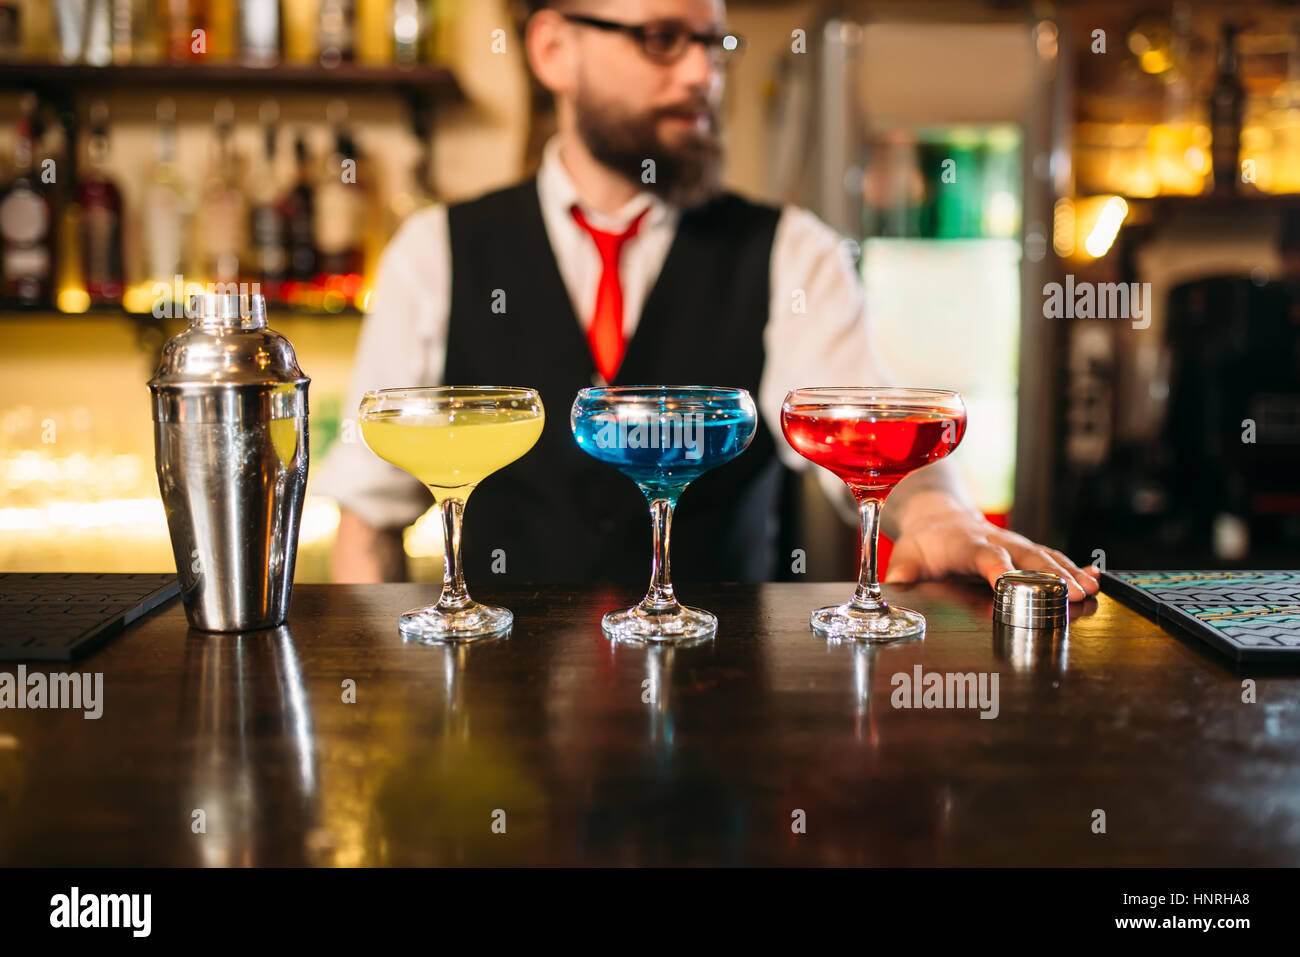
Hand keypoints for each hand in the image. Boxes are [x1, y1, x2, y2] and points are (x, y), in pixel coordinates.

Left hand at [883, 493, 1100, 600]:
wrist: (938, 517)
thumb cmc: (923, 544)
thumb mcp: (906, 558)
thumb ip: (901, 575)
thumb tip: (893, 590)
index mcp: (965, 544)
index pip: (986, 556)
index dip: (1000, 569)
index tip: (1015, 584)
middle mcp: (996, 541)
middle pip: (1028, 557)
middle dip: (1052, 575)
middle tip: (1075, 594)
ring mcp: (1015, 544)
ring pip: (1046, 557)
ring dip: (1070, 573)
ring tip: (1092, 590)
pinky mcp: (1026, 550)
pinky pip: (1054, 557)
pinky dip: (1075, 567)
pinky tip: (1097, 578)